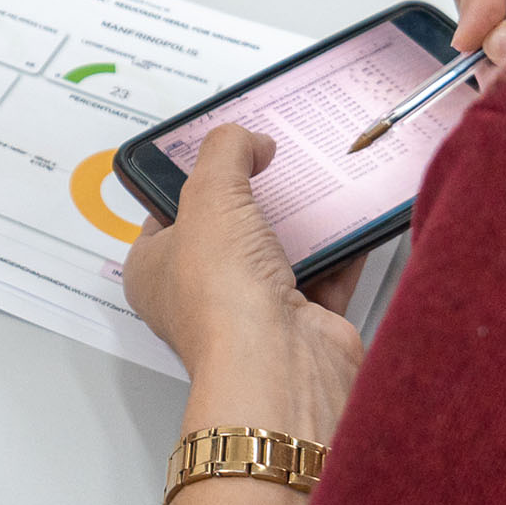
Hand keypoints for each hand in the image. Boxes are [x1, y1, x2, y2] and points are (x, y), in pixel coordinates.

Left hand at [121, 126, 364, 443]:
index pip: (163, 216)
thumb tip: (245, 139)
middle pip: (226, 232)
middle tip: (271, 161)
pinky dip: (341, 251)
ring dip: (300, 222)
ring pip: (278, 254)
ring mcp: (254, 313)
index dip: (185, 181)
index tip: (214, 151)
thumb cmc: (223, 298)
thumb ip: (225, 153)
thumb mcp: (210, 196)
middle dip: (252, 199)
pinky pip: (326, 277)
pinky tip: (350, 219)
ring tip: (315, 179)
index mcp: (155, 271)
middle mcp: (201, 296)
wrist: (282, 364)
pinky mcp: (304, 324)